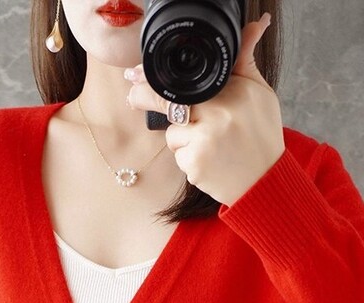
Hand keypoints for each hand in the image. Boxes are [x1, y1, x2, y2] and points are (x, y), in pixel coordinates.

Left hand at [125, 13, 285, 206]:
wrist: (265, 182)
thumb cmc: (261, 137)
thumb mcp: (260, 94)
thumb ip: (245, 61)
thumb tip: (255, 25)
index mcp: (233, 93)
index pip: (185, 82)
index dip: (153, 79)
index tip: (133, 75)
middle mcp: (218, 115)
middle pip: (169, 103)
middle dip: (146, 98)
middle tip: (132, 91)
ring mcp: (205, 141)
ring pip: (172, 132)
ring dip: (183, 138)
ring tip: (211, 144)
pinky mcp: (195, 165)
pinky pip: (178, 155)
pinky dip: (188, 159)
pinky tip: (209, 161)